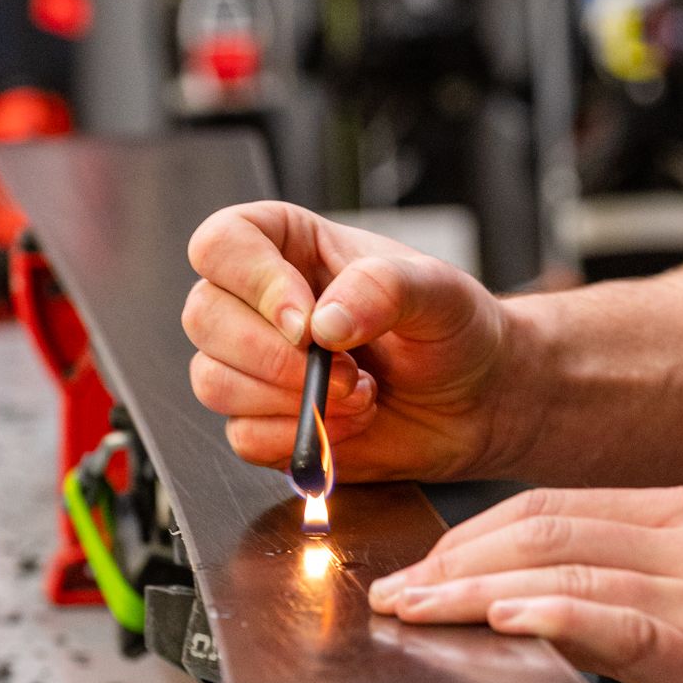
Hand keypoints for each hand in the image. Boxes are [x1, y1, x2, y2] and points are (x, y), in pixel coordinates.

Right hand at [183, 201, 511, 480]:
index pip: (221, 244)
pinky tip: (351, 423)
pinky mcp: (266, 423)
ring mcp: (257, 365)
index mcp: (288, 246)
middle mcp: (260, 303)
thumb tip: (323, 323)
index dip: (253, 282)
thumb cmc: (455, 330)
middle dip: (274, 356)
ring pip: (213, 381)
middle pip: (203, 317)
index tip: (307, 320)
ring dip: (290, 400)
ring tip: (361, 393)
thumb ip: (382, 288)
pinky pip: (243, 437)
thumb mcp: (437, 291)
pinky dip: (299, 438)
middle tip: (347, 368)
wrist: (478, 400)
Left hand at [369, 486, 682, 682]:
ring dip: (476, 592)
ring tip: (417, 615)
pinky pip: (622, 624)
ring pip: (567, 570)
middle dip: (453, 562)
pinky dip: (556, 618)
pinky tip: (507, 624)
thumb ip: (625, 590)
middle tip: (393, 598)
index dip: (470, 537)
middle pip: (543, 529)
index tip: (416, 573)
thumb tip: (524, 605)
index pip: (550, 508)